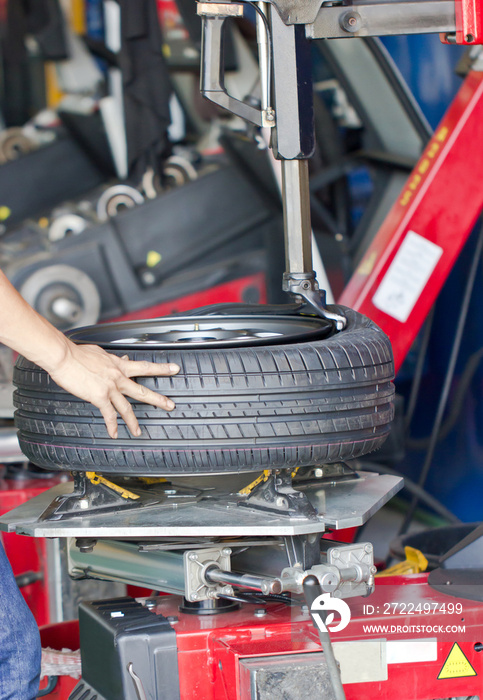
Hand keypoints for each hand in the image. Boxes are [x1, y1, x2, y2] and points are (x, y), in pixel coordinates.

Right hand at [47, 341, 179, 438]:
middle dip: (158, 399)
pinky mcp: (99, 397)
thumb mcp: (100, 353)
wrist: (64, 357)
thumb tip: (121, 359)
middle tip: (170, 405)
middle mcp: (118, 377)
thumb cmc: (78, 353)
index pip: (145, 366)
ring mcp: (110, 388)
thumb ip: (112, 360)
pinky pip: (108, 415)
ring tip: (138, 431)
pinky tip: (114, 433)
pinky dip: (111, 426)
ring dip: (133, 421)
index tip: (174, 369)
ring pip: (127, 407)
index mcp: (120, 365)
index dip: (162, 368)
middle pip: (142, 390)